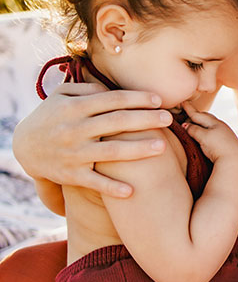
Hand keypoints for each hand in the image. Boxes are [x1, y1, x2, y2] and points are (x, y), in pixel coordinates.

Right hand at [13, 83, 171, 197]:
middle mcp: (76, 129)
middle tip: (169, 119)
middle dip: (146, 120)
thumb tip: (115, 89)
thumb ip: (88, 89)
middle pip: (117, 122)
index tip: (159, 100)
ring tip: (162, 147)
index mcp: (76, 107)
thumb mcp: (62, 96)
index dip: (137, 99)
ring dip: (138, 150)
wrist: (25, 148)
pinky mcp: (72, 175)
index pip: (113, 100)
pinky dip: (112, 188)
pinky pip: (95, 183)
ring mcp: (74, 153)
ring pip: (111, 152)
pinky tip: (131, 192)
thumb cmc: (52, 116)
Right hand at [182, 104, 237, 166]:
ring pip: (211, 125)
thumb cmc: (219, 148)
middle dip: (197, 114)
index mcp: (215, 123)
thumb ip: (193, 129)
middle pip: (206, 117)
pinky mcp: (227, 143)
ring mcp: (225, 135)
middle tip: (188, 112)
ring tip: (196, 124)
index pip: (198, 114)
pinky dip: (207, 130)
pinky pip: (214, 132)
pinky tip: (207, 135)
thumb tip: (186, 125)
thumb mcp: (204, 137)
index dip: (189, 109)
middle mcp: (221, 126)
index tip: (183, 103)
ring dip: (202, 123)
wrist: (235, 162)